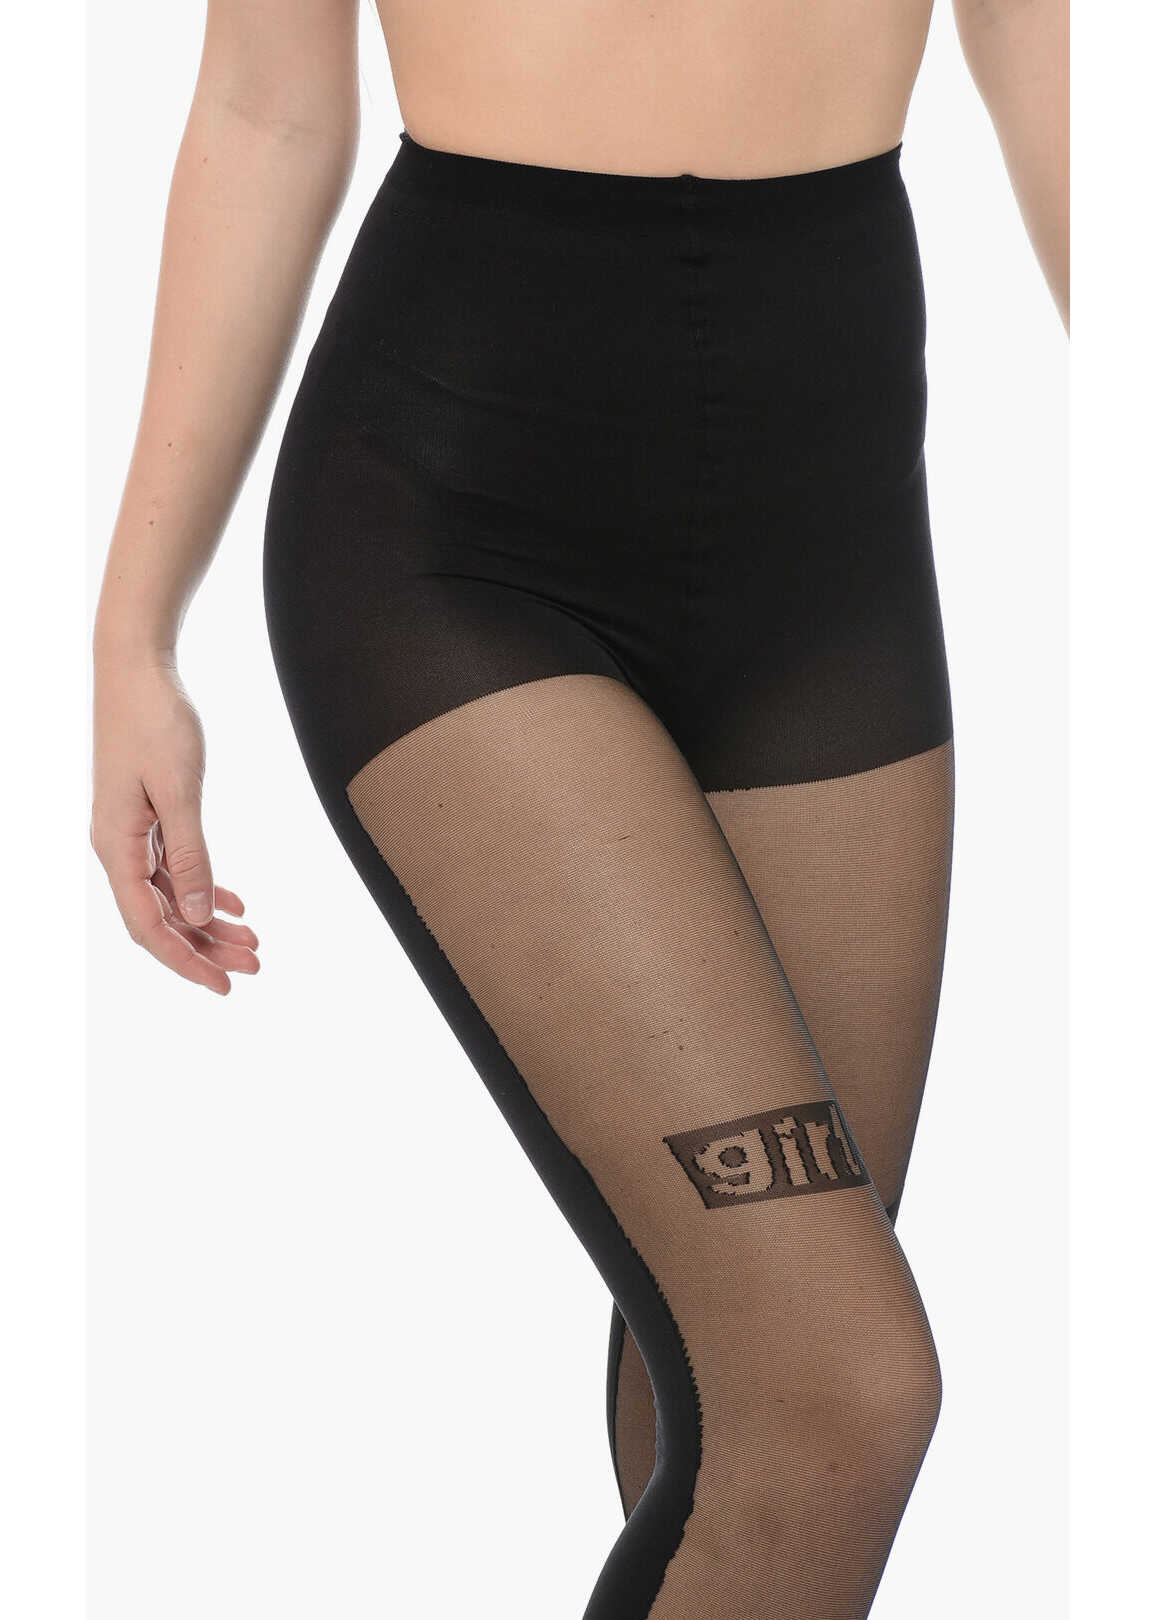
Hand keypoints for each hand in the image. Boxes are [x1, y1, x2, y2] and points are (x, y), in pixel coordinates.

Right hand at [91, 657, 259, 993]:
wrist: (136, 669)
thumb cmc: (155, 721)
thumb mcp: (179, 791)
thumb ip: (190, 855)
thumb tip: (199, 915)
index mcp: (116, 846)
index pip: (147, 925)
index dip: (185, 960)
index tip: (223, 984)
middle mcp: (119, 846)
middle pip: (162, 917)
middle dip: (206, 946)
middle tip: (254, 966)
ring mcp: (132, 833)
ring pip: (172, 895)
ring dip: (209, 921)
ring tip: (253, 942)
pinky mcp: (148, 816)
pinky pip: (175, 868)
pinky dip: (206, 888)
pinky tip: (236, 905)